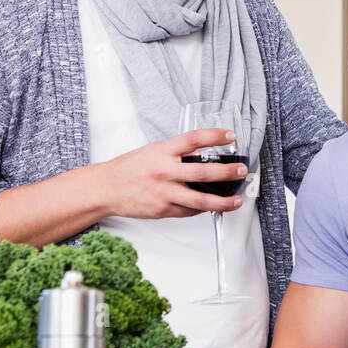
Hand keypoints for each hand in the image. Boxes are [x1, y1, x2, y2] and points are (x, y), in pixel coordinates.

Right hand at [96, 129, 248, 218]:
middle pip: (204, 172)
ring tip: (237, 200)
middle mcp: (165, 171)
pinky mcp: (163, 210)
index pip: (194, 139)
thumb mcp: (153, 151)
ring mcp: (164, 193)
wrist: (105, 189)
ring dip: (223, 201)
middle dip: (228, 172)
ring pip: (201, 201)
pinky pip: (189, 211)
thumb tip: (202, 154)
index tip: (231, 135)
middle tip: (241, 171)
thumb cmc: (129, 169)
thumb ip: (176, 153)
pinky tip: (211, 206)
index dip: (215, 136)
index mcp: (163, 151)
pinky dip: (202, 209)